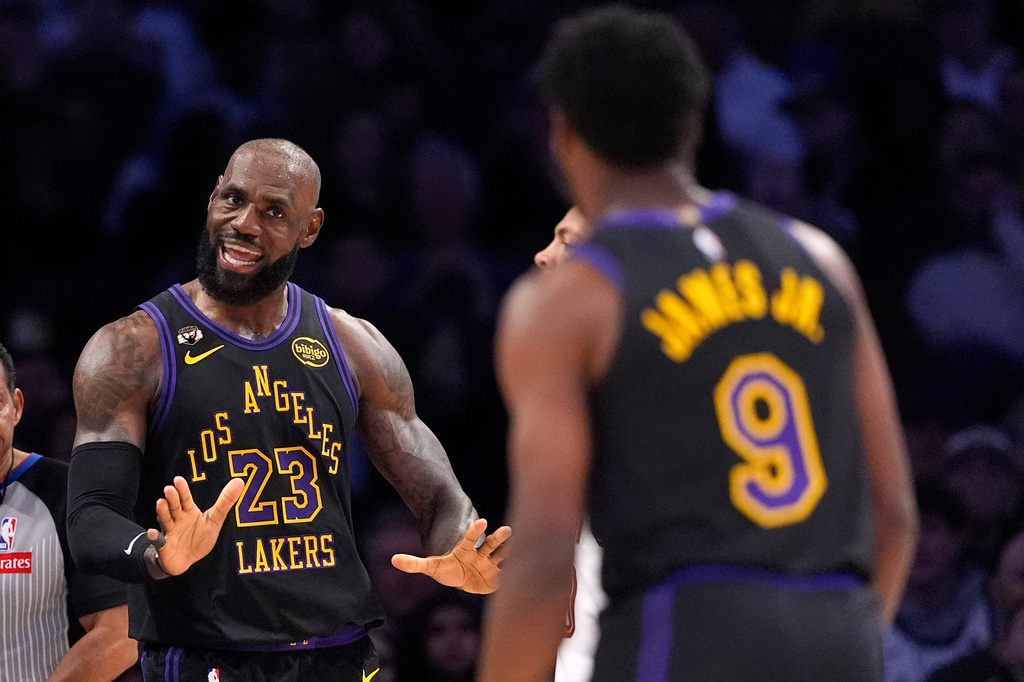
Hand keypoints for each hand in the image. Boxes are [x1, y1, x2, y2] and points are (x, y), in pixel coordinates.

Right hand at [148, 476, 243, 575]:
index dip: (182, 489)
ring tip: (161, 502)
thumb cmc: (199, 537)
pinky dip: (155, 538)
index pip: (185, 498)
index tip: (178, 479)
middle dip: (172, 498)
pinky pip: (159, 542)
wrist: (186, 560)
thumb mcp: (215, 519)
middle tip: (169, 489)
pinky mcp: (164, 546)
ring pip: (166, 520)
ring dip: (162, 512)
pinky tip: (152, 533)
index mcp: (189, 511)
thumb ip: (225, 501)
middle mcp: (177, 519)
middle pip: (174, 507)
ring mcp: (169, 532)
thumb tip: (239, 481)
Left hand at [391, 518, 511, 593]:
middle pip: (489, 544)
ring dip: (509, 550)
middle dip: (498, 538)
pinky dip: (513, 572)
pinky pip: (506, 571)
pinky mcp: (496, 574)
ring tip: (521, 547)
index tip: (482, 522)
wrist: (462, 572)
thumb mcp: (431, 566)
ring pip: (500, 555)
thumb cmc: (446, 567)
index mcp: (464, 550)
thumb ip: (414, 563)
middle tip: (507, 530)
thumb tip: (393, 560)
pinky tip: (525, 571)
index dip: (475, 531)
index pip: (470, 539)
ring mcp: (489, 563)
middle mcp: (479, 554)